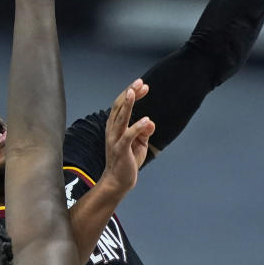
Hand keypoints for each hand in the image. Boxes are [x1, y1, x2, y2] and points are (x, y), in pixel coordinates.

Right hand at [99, 79, 154, 194]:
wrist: (118, 182)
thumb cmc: (127, 161)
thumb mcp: (140, 144)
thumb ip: (144, 131)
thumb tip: (151, 122)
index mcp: (115, 127)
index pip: (121, 106)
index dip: (131, 94)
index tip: (143, 85)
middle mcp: (112, 130)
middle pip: (119, 107)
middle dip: (129, 93)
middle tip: (140, 82)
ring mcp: (115, 140)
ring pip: (120, 118)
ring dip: (127, 105)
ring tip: (134, 92)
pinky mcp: (121, 150)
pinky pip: (128, 136)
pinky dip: (137, 127)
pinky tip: (146, 120)